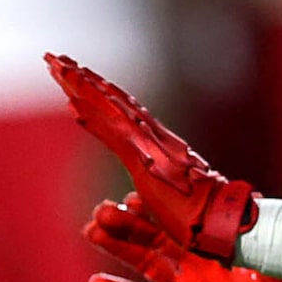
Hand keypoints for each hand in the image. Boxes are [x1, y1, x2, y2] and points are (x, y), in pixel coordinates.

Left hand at [45, 53, 257, 259]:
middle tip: (54, 58)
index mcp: (155, 143)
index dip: (96, 91)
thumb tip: (139, 197)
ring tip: (57, 67)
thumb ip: (150, 193)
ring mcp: (149, 146)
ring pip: (109, 108)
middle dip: (81, 79)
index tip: (73, 73)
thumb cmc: (203, 218)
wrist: (227, 223)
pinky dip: (94, 116)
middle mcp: (152, 137)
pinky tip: (71, 103)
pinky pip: (114, 133)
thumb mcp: (167, 202)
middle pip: (110, 101)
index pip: (119, 111)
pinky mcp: (146, 162)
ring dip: (82, 87)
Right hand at [85, 196, 281, 281]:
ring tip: (91, 231)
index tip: (138, 192)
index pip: (185, 218)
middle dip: (128, 222)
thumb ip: (267, 239)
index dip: (160, 206)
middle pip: (155, 235)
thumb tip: (256, 208)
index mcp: (220, 243)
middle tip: (102, 210)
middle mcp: (196, 260)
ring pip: (143, 261)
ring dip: (117, 247)